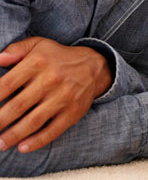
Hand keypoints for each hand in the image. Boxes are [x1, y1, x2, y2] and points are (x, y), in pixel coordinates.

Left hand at [0, 37, 111, 152]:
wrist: (95, 66)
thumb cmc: (58, 57)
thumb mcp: (38, 45)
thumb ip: (15, 50)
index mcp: (38, 62)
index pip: (6, 84)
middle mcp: (51, 80)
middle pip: (18, 105)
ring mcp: (64, 97)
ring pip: (33, 121)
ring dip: (13, 135)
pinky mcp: (73, 111)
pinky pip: (53, 130)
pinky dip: (37, 141)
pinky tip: (22, 147)